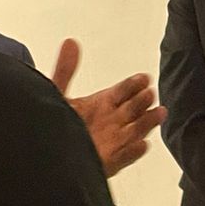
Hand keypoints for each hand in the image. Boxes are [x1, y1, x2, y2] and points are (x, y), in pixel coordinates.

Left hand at [51, 38, 166, 176]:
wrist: (45, 156)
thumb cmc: (54, 127)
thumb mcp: (58, 95)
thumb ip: (65, 70)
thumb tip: (70, 43)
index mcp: (102, 104)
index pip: (124, 91)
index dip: (133, 85)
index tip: (143, 78)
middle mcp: (112, 122)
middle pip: (134, 108)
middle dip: (142, 101)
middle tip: (149, 93)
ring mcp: (113, 142)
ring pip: (136, 130)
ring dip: (148, 122)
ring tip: (158, 113)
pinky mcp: (110, 162)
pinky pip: (125, 157)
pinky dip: (133, 152)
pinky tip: (141, 144)